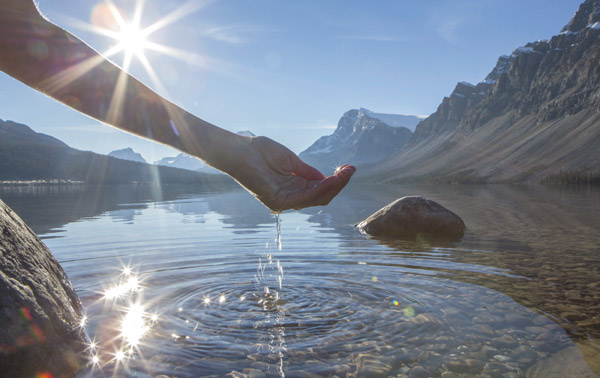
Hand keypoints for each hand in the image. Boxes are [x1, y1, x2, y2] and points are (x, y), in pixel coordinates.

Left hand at [228, 136, 355, 211]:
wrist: (240, 151)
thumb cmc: (260, 152)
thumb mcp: (291, 161)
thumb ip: (307, 171)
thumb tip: (326, 178)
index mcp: (293, 187)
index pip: (319, 188)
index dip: (335, 180)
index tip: (349, 168)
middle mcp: (290, 197)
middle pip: (321, 196)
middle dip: (338, 184)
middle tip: (351, 170)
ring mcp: (284, 201)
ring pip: (316, 198)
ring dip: (333, 186)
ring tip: (345, 174)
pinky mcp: (278, 201)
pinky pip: (304, 197)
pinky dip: (320, 189)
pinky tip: (331, 179)